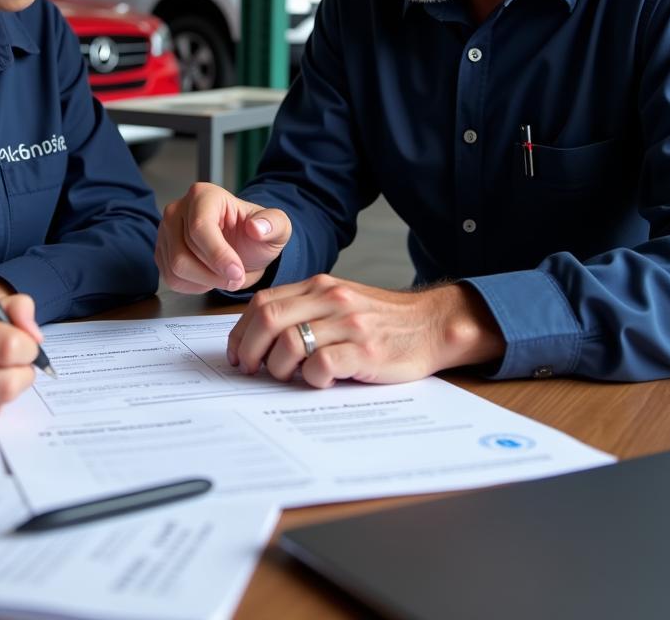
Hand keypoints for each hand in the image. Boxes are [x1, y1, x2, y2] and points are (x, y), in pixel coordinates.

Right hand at [156, 182, 290, 293]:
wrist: (244, 248)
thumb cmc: (256, 235)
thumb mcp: (277, 227)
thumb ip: (274, 224)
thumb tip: (257, 227)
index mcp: (203, 195)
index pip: (200, 228)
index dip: (218, 255)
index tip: (237, 272)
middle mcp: (177, 210)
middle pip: (184, 253)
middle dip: (214, 272)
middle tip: (236, 277)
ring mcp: (165, 232)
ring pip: (176, 268)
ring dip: (205, 280)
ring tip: (225, 277)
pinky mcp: (162, 252)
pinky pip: (171, 278)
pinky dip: (194, 285)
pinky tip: (210, 276)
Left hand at [227, 275, 504, 386]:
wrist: (432, 324)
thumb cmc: (381, 320)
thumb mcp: (340, 301)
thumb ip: (305, 310)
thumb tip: (260, 338)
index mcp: (319, 286)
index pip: (263, 302)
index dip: (242, 331)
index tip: (237, 353)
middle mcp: (331, 299)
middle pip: (268, 319)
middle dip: (249, 349)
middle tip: (251, 369)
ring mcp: (348, 324)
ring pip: (290, 343)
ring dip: (279, 368)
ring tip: (289, 377)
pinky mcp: (365, 351)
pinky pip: (321, 365)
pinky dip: (312, 378)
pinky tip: (320, 381)